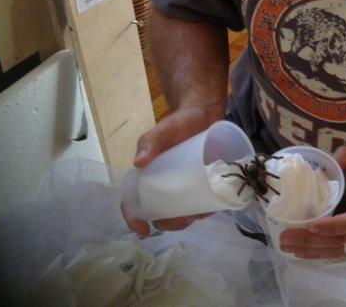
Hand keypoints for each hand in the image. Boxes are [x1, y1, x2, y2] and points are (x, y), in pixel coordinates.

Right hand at [121, 105, 218, 236]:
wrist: (205, 113)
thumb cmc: (179, 123)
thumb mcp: (163, 130)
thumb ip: (150, 141)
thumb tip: (138, 162)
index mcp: (148, 177)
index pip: (134, 204)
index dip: (135, 220)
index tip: (143, 232)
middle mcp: (165, 185)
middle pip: (161, 214)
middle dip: (169, 223)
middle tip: (182, 220)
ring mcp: (185, 185)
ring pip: (182, 212)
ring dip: (188, 219)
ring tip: (198, 213)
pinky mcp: (203, 182)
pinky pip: (202, 203)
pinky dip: (205, 210)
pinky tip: (211, 208)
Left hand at [278, 146, 345, 257]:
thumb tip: (329, 158)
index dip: (331, 226)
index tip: (310, 225)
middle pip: (339, 241)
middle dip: (310, 242)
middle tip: (285, 238)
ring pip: (338, 250)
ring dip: (312, 251)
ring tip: (288, 248)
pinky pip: (342, 251)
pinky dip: (322, 253)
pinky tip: (305, 252)